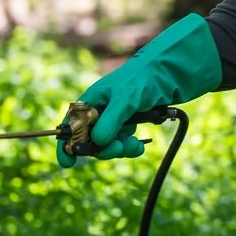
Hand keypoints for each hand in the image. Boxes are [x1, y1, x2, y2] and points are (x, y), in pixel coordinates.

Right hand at [56, 14, 222, 166]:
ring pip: (108, 145)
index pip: (70, 126)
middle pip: (90, 141)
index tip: (68, 162)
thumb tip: (97, 143)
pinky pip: (123, 143)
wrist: (169, 73)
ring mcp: (114, 119)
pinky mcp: (128, 124)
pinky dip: (130, 148)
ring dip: (119, 149)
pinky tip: (139, 146)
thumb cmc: (142, 79)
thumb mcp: (125, 99)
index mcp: (90, 102)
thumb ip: (110, 121)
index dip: (66, 145)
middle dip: (102, 149)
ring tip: (133, 145)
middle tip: (117, 149)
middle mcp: (99, 112)